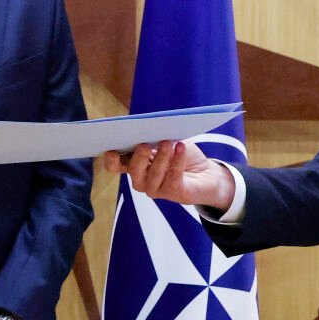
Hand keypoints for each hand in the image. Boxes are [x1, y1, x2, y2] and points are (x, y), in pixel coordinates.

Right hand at [102, 140, 234, 210]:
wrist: (207, 172)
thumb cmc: (182, 155)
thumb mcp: (167, 140)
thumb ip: (155, 135)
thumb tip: (148, 126)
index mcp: (135, 165)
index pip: (116, 166)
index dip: (111, 160)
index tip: (112, 150)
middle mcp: (142, 179)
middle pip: (133, 170)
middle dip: (138, 157)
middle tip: (144, 144)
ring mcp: (156, 188)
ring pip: (153, 174)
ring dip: (161, 157)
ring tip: (168, 142)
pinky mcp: (174, 193)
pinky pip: (173, 176)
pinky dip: (177, 160)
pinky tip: (180, 148)